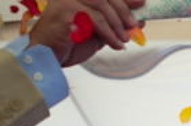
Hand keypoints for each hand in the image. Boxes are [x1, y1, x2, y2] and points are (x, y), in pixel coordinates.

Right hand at [29, 0, 145, 66]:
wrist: (48, 56)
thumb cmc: (70, 43)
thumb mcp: (99, 32)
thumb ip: (114, 23)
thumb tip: (139, 19)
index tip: (142, 3)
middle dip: (124, 11)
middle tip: (134, 27)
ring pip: (101, 6)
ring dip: (117, 25)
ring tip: (124, 39)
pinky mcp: (65, 10)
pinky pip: (94, 19)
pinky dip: (109, 33)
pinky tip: (116, 45)